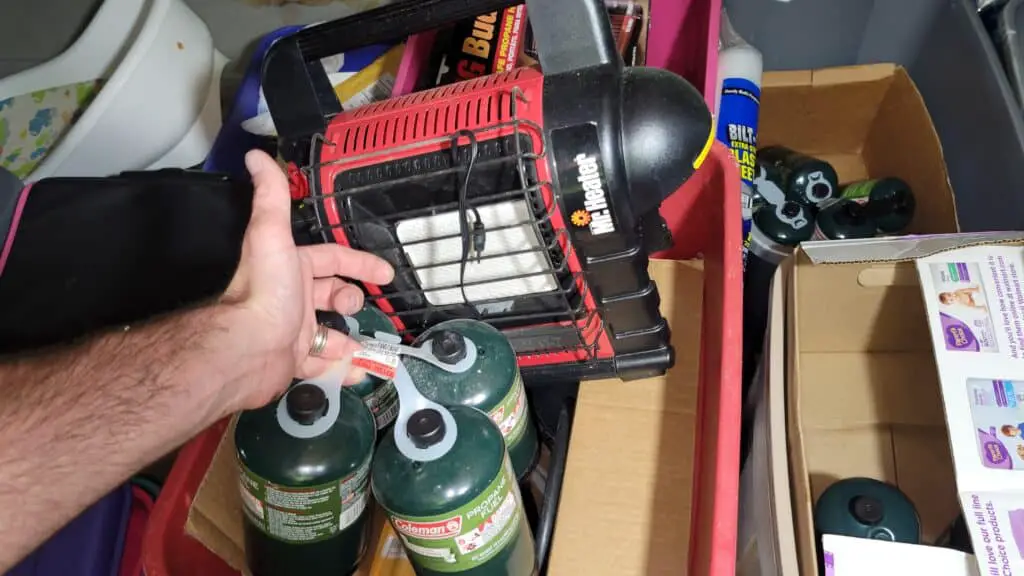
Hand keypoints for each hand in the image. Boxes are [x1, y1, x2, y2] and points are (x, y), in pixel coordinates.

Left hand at [219, 150, 393, 410]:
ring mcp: (292, 330)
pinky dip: (341, 367)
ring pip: (329, 330)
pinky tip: (357, 369)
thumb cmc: (263, 292)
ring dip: (349, 335)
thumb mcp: (270, 234)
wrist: (246, 348)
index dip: (359, 262)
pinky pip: (322, 363)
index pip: (331, 258)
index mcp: (290, 267)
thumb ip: (271, 196)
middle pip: (330, 294)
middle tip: (360, 305)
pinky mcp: (292, 360)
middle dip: (350, 297)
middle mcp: (290, 297)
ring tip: (365, 341)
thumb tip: (257, 156)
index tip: (385, 273)